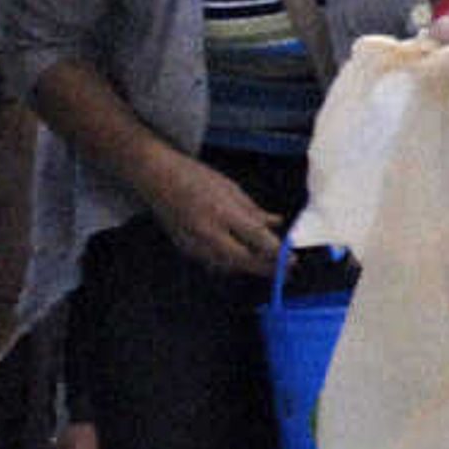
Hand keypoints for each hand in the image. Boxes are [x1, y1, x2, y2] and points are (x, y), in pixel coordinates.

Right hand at [148, 149, 283, 274]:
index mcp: (222, 213)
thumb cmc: (196, 177)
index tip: (292, 259)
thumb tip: (276, 224)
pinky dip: (230, 264)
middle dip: (266, 268)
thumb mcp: (232, 189)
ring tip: (268, 266)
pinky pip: (213, 263)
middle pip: (243, 261)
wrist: (156, 178)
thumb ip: (254, 211)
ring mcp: (193, 242)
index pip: (257, 239)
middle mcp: (207, 232)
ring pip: (228, 266)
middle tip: (285, 271)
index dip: (277, 253)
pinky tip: (242, 260)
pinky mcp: (184, 248)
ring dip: (249, 268)